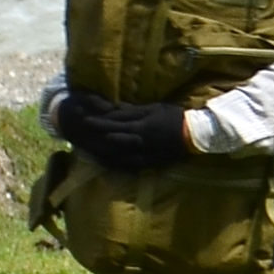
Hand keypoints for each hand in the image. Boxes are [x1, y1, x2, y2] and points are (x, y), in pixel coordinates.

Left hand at [61, 89, 193, 172]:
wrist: (192, 135)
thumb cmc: (173, 117)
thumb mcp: (153, 108)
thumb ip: (133, 110)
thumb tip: (114, 108)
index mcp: (140, 123)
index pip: (114, 122)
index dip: (98, 121)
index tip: (84, 119)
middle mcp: (138, 139)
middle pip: (111, 138)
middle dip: (95, 137)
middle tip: (81, 135)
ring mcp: (142, 153)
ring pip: (116, 153)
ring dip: (101, 151)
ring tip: (88, 148)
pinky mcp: (147, 163)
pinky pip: (126, 165)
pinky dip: (113, 163)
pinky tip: (104, 162)